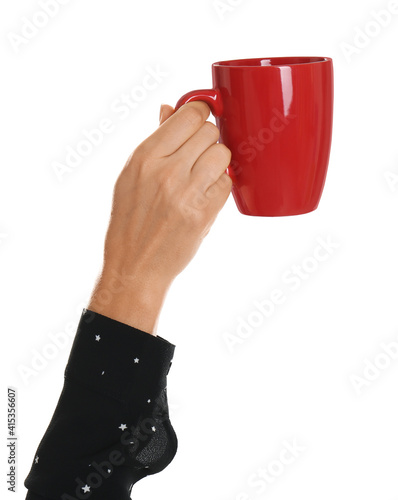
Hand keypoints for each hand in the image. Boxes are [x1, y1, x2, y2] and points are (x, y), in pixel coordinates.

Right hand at [87, 102, 231, 333]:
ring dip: (216, 161)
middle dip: (207, 139)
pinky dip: (219, 185)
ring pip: (222, 154)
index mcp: (144, 157)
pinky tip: (204, 194)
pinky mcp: (204, 213)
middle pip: (209, 131)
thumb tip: (169, 108)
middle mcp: (166, 170)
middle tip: (197, 154)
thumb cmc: (130, 221)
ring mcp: (187, 192)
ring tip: (201, 175)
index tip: (203, 116)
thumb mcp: (131, 176)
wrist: (135, 265)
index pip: (189, 114)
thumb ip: (155, 140)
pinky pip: (226, 182)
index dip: (201, 111)